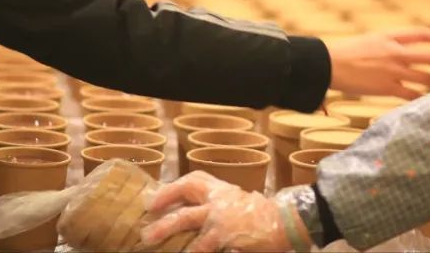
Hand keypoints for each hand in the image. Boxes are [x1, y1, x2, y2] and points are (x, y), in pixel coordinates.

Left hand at [141, 173, 294, 252]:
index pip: (190, 183)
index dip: (169, 191)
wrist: (283, 220)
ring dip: (169, 235)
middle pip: (185, 211)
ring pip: (191, 229)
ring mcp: (222, 223)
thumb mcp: (232, 198)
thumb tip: (184, 209)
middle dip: (163, 221)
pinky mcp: (228, 240)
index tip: (151, 201)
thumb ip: (212, 201)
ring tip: (152, 243)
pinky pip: (205, 247)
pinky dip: (194, 251)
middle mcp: (218, 203)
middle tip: (145, 232)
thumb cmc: (256, 211)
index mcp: (218, 190)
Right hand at [327, 29, 429, 98]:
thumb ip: (387, 43)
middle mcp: (395, 52)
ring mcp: (393, 70)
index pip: (419, 33)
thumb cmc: (345, 52)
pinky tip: (427, 101)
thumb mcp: (369, 40)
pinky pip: (412, 94)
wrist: (330, 64)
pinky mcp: (387, 88)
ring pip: (425, 77)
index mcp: (389, 37)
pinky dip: (422, 98)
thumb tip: (402, 50)